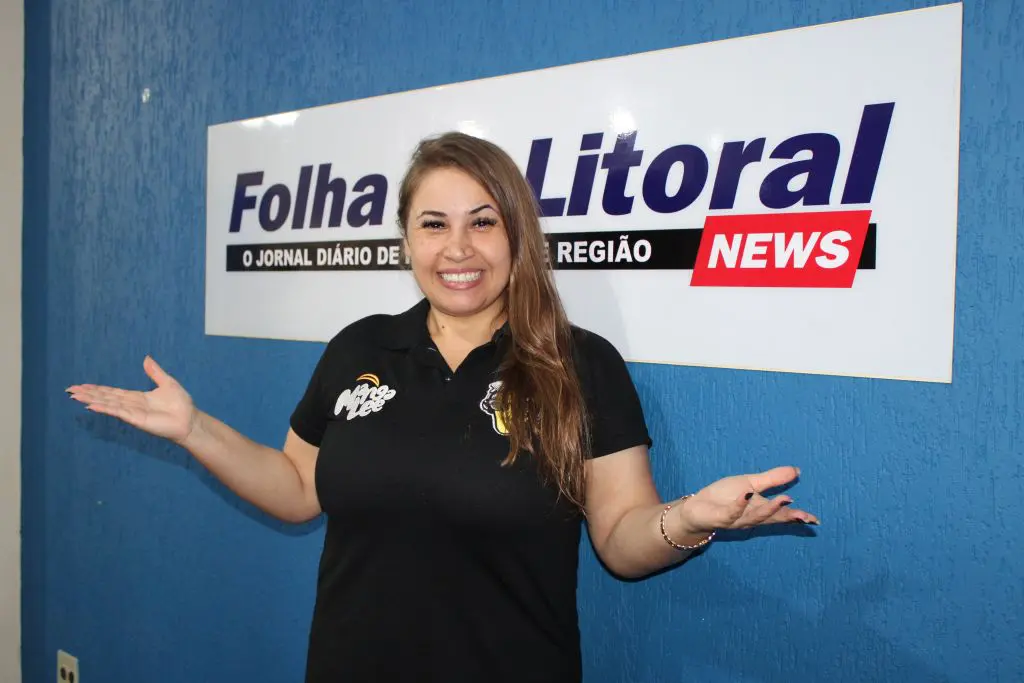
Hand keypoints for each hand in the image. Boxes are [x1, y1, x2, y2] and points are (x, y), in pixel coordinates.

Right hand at [67, 356, 197, 445]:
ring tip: (75, 396)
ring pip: (108, 404)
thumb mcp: (167, 382)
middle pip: (106, 398)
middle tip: (70, 390)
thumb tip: (146, 358)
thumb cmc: (181, 404)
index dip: (97, 389)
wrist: (190, 419)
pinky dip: (104, 408)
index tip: (82, 385)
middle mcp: (131, 405)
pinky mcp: (136, 419)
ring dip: (91, 400)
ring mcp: (132, 412)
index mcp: (136, 397)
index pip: (112, 392)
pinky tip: (92, 406)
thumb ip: (155, 372)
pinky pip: (117, 412)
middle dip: (89, 394)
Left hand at [677, 466, 818, 533]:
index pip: (782, 514)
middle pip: (772, 519)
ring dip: (769, 509)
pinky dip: (740, 505)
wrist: (698, 508)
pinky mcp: (721, 517)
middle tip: (805, 516)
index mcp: (760, 510)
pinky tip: (747, 495)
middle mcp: (751, 517)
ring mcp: (737, 519)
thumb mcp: (750, 483)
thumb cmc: (724, 497)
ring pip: (755, 517)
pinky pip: (731, 512)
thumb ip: (773, 479)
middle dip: (788, 517)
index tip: (815, 519)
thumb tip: (797, 470)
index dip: (797, 516)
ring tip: (784, 499)